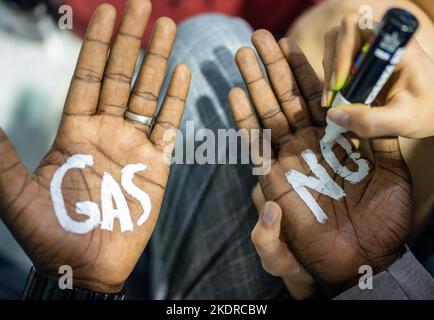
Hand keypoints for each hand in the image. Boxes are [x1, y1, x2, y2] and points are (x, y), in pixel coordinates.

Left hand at [0, 0, 190, 292]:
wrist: (88, 267)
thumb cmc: (52, 234)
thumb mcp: (16, 194)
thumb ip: (1, 156)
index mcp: (74, 132)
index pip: (86, 76)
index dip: (96, 44)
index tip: (107, 12)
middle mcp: (105, 131)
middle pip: (119, 76)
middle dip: (130, 40)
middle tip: (142, 5)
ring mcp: (134, 146)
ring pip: (147, 94)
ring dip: (158, 61)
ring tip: (167, 28)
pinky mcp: (157, 165)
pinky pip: (168, 126)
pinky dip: (177, 100)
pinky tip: (183, 74)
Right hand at [229, 30, 411, 293]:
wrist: (359, 260)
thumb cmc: (383, 220)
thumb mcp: (391, 170)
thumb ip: (378, 135)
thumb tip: (368, 103)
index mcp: (335, 139)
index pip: (316, 96)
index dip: (303, 70)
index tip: (291, 43)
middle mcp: (307, 144)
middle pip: (286, 98)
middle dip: (272, 67)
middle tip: (257, 37)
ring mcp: (288, 159)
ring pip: (268, 114)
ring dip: (255, 83)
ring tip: (242, 53)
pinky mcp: (273, 178)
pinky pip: (255, 145)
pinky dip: (244, 120)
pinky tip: (235, 93)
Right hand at [322, 14, 433, 137]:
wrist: (432, 110)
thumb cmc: (426, 110)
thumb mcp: (402, 121)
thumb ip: (370, 121)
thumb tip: (334, 115)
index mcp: (399, 46)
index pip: (363, 27)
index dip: (344, 53)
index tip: (341, 85)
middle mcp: (383, 39)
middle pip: (345, 30)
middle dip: (334, 63)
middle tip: (334, 94)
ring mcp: (371, 46)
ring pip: (336, 41)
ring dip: (330, 70)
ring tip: (334, 97)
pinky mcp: (362, 57)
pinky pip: (336, 55)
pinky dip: (331, 75)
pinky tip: (337, 96)